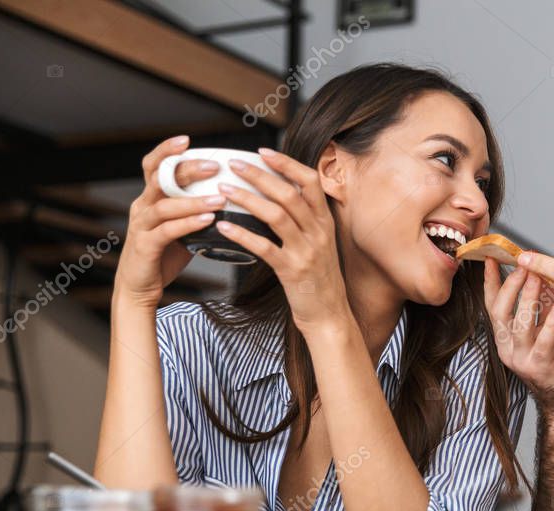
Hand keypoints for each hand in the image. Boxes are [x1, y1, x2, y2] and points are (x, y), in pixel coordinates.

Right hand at [115, 135, 223, 307]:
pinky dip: (188, 224)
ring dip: (194, 200)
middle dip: (187, 169)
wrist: (140, 288)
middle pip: (160, 179)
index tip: (186, 139)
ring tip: (219, 198)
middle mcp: (143, 207)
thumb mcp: (182, 226)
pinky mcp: (145, 246)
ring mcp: (142, 226)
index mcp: (151, 198)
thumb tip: (233, 197)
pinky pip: (167, 231)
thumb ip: (198, 210)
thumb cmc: (164, 255)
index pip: (153, 166)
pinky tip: (208, 220)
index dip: (166, 150)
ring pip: (165, 205)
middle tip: (215, 167)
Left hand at [214, 148, 350, 333]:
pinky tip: (224, 226)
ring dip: (247, 199)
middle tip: (233, 165)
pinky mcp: (292, 271)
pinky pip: (264, 247)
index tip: (264, 151)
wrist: (330, 315)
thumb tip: (279, 193)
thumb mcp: (319, 243)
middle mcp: (318, 233)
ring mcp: (307, 252)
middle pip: (289, 194)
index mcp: (324, 222)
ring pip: (276, 216)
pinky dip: (242, 234)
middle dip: (259, 176)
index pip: (310, 181)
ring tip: (223, 190)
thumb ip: (305, 220)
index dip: (287, 164)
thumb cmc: (318, 279)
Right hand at [485, 259, 553, 413]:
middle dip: (510, 285)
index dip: (491, 280)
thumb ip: (542, 305)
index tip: (494, 257)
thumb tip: (541, 273)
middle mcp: (507, 347)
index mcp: (505, 335)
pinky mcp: (539, 368)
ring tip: (538, 278)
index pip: (492, 303)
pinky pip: (543, 342)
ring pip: (518, 324)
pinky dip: (552, 322)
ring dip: (528, 298)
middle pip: (499, 310)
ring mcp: (520, 359)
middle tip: (523, 265)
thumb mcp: (547, 326)